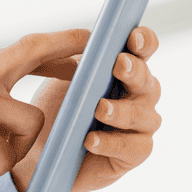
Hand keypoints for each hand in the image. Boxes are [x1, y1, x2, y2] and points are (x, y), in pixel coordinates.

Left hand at [9, 26, 161, 191]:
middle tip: (118, 65)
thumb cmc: (57, 111)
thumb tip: (89, 38)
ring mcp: (141, 126)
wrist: (44, 154)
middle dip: (134, 72)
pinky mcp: (134, 154)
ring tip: (100, 109)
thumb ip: (83, 60)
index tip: (132, 37)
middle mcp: (140, 96)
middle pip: (148, 81)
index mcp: (126, 70)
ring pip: (144, 115)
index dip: (144, 41)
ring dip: (122, 111)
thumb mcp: (65, 79)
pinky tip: (91, 140)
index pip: (144, 49)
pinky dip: (111, 143)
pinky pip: (133, 148)